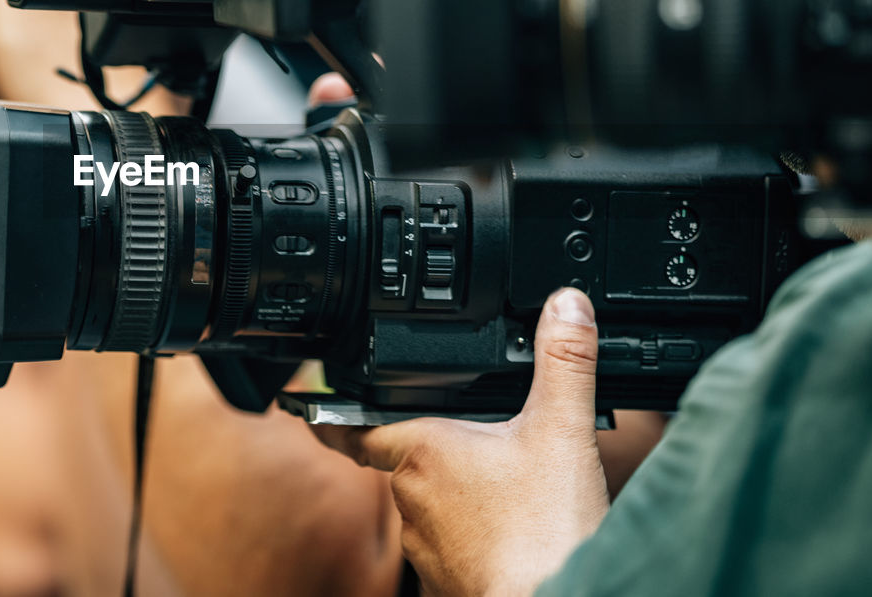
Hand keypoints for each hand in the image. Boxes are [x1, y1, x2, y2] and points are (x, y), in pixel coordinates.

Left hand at [314, 288, 609, 595]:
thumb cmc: (544, 532)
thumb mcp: (562, 430)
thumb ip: (564, 362)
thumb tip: (566, 302)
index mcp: (423, 451)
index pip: (358, 427)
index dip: (333, 415)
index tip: (306, 408)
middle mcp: (411, 498)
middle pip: (404, 461)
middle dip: (431, 449)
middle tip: (470, 438)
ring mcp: (424, 545)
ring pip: (427, 505)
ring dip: (453, 492)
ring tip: (501, 485)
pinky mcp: (446, 580)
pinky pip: (449, 544)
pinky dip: (471, 531)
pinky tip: (507, 527)